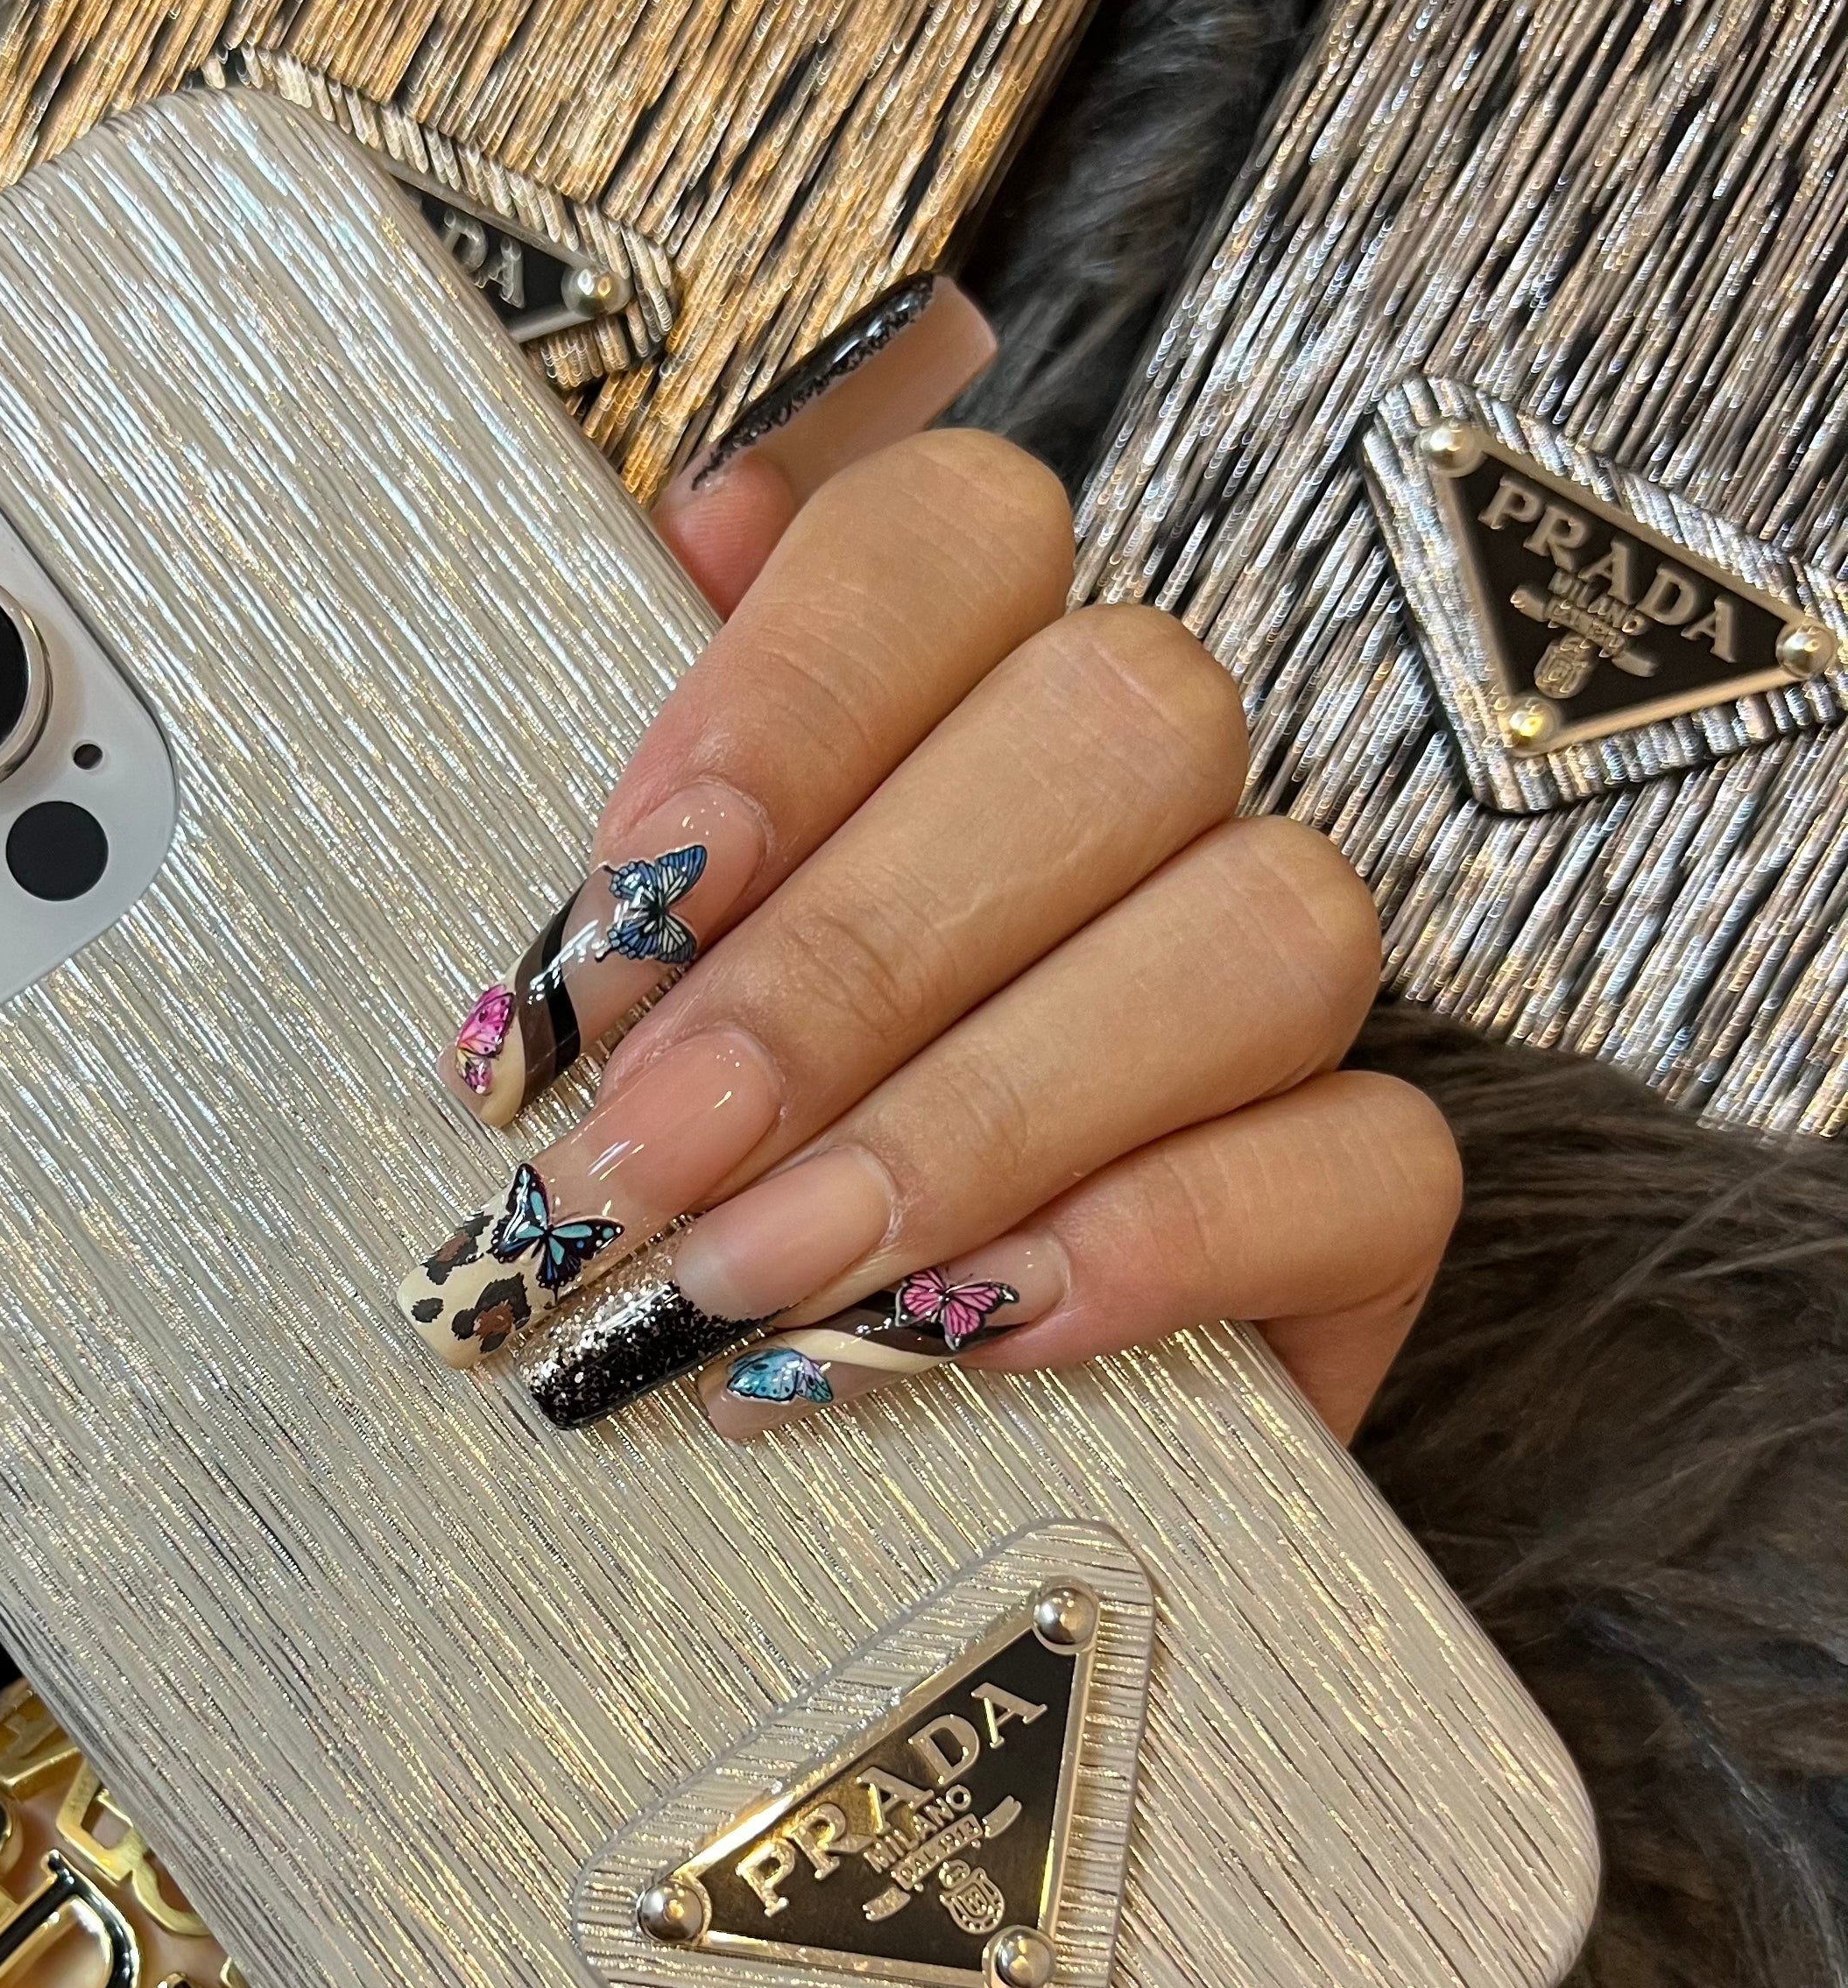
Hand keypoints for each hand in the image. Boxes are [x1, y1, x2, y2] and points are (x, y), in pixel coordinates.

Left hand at [400, 278, 1453, 1443]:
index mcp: (964, 675)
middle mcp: (1151, 791)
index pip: (955, 538)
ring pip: (1259, 934)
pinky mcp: (1364, 1197)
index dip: (794, 703)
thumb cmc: (708, 1162)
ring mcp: (1279, 986)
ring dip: (977, 1120)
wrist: (863, 1452)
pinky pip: (1372, 1163)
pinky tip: (973, 1334)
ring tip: (761, 1272)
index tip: (629, 907)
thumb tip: (702, 520)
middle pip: (1112, 732)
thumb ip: (677, 765)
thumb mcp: (638, 966)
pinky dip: (1164, 1241)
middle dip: (845, 965)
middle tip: (648, 1152)